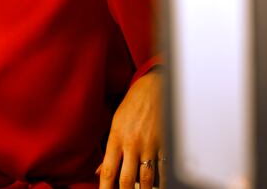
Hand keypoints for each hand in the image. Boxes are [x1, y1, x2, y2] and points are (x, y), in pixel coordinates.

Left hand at [97, 70, 165, 188]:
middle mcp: (133, 144)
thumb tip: (100, 171)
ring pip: (147, 179)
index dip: (106, 187)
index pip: (109, 170)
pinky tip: (158, 186)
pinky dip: (161, 182)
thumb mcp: (115, 123)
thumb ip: (109, 148)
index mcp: (117, 137)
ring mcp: (150, 145)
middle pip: (127, 179)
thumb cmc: (132, 104)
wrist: (154, 88)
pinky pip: (164, 170)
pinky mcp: (166, 144)